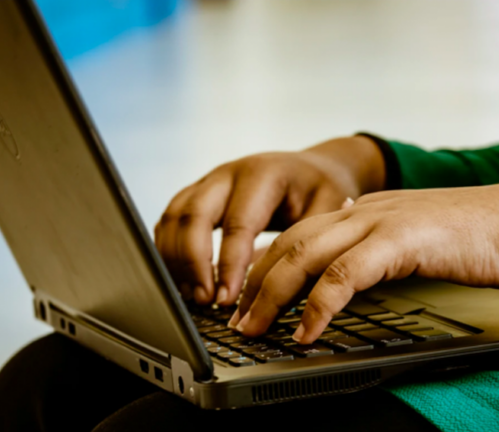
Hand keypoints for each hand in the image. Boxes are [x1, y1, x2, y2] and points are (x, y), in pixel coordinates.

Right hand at [154, 136, 385, 305]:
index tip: (227, 300)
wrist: (311, 168)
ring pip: (173, 217)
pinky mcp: (197, 194)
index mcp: (263, 174)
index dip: (228, 265)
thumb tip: (281, 285)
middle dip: (192, 263)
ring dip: (176, 260)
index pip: (237, 224)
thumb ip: (306, 242)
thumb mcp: (329, 209)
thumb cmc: (321, 190)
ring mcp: (208, 182)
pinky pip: (170, 221)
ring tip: (194, 297)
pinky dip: (170, 253)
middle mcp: (228, 173)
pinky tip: (185, 282)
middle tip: (204, 301)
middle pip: (192, 215)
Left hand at [233, 182, 498, 342]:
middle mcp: (364, 210)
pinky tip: (306, 332)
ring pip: (305, 255)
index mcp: (364, 210)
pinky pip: (345, 275)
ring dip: (272, 295)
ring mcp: (381, 220)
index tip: (244, 297)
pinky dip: (319, 306)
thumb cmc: (478, 238)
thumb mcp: (415, 242)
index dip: (264, 266)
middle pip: (289, 242)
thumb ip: (378, 254)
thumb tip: (346, 281)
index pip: (297, 234)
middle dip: (255, 283)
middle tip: (235, 319)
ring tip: (253, 329)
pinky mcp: (401, 238)